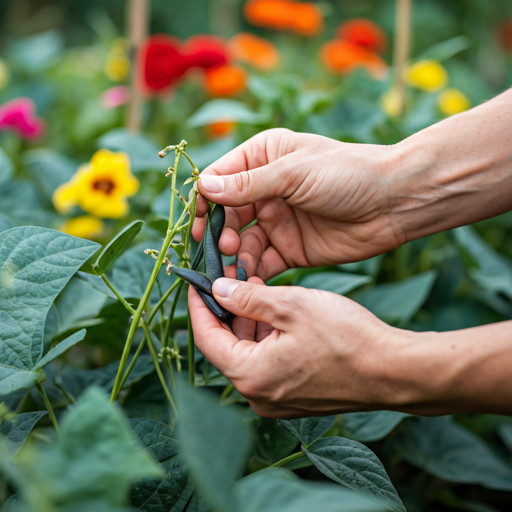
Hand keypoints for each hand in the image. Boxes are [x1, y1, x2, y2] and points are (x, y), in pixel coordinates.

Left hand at [189, 276, 408, 417]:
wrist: (393, 371)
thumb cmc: (346, 338)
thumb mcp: (291, 305)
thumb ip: (247, 298)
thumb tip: (217, 289)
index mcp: (249, 375)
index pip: (206, 338)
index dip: (199, 306)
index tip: (196, 281)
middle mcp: (257, 395)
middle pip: (227, 346)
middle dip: (228, 310)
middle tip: (234, 277)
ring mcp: (277, 400)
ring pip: (249, 353)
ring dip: (250, 322)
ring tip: (257, 289)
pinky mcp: (295, 397)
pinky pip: (268, 363)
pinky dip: (267, 337)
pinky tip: (277, 313)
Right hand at [193, 129, 401, 279]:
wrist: (394, 203)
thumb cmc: (347, 174)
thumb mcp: (294, 173)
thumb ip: (248, 185)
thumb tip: (204, 188)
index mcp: (263, 158)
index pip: (219, 179)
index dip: (205, 201)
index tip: (197, 223)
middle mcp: (265, 189)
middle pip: (225, 214)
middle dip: (218, 232)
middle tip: (223, 248)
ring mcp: (277, 221)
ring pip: (240, 242)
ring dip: (233, 255)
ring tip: (234, 266)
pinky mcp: (290, 249)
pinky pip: (261, 262)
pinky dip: (252, 272)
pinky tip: (248, 279)